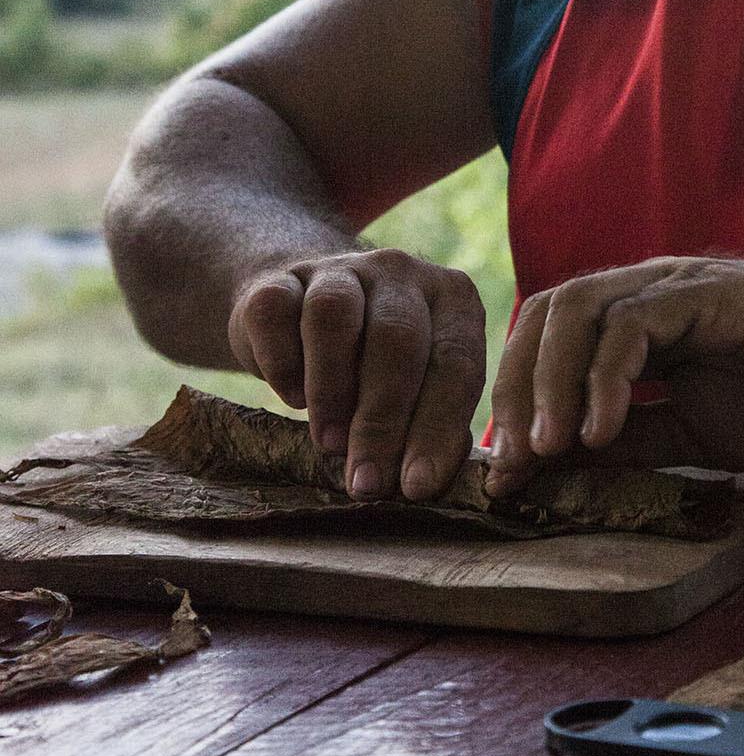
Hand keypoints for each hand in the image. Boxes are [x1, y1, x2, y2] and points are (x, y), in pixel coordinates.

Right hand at [226, 247, 485, 501]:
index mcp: (452, 298)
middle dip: (382, 420)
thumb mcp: (418, 388)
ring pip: (334, 317)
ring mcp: (337, 269)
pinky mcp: (276, 280)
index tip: (415, 486)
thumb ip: (432, 425)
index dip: (437, 428)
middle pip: (397, 339)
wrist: (305, 314)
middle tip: (367, 481)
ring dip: (332, 390)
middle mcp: (400, 272)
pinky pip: (276, 315)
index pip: (455, 361)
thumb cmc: (377, 367)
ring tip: (330, 443)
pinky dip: (282, 365)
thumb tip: (423, 481)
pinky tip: (294, 398)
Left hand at [486, 256, 743, 494]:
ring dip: (549, 381)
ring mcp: (671, 286)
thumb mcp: (693, 432)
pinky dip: (603, 378)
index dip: (515, 402)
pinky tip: (601, 433)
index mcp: (635, 321)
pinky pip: (632, 324)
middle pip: (544, 316)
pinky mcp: (704, 293)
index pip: (547, 341)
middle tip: (514, 465)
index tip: (506, 476)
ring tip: (548, 449)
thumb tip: (561, 470)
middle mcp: (643, 291)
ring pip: (575, 309)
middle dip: (514, 390)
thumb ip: (632, 441)